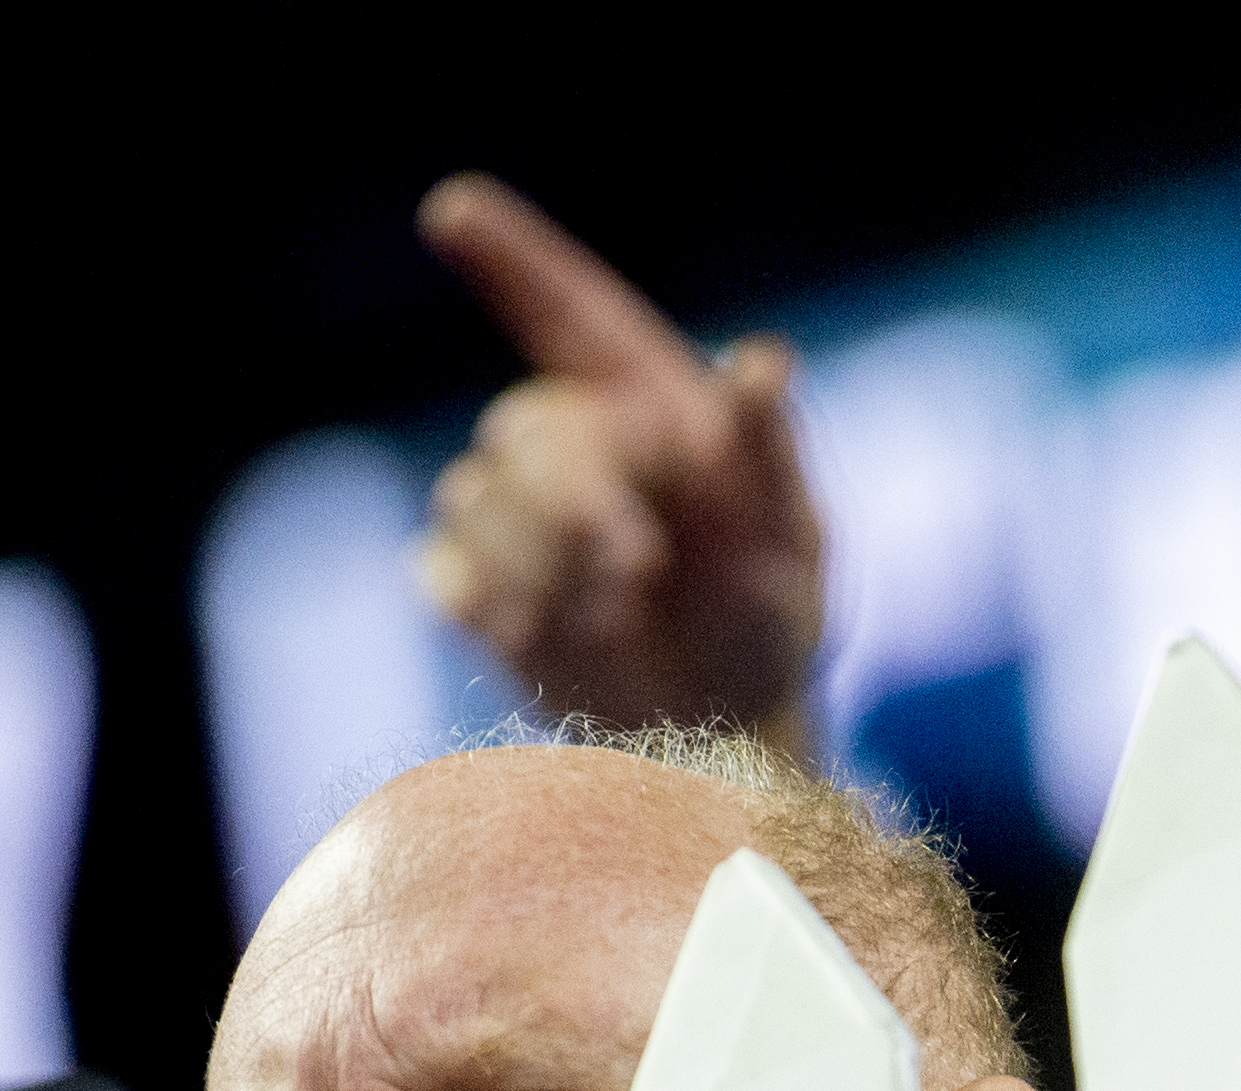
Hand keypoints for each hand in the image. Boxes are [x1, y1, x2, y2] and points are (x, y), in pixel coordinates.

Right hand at [414, 175, 826, 756]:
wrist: (717, 733)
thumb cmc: (767, 623)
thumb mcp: (792, 540)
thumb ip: (773, 453)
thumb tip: (763, 359)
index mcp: (644, 403)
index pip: (566, 309)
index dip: (510, 257)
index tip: (452, 208)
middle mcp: (569, 442)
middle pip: (522, 428)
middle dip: (574, 498)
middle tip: (637, 565)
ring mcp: (511, 514)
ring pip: (474, 501)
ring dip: (547, 568)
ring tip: (621, 620)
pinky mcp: (472, 586)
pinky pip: (448, 577)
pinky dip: (505, 612)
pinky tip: (559, 639)